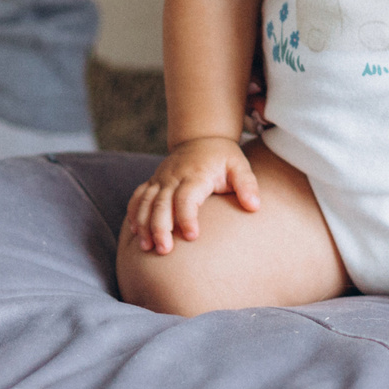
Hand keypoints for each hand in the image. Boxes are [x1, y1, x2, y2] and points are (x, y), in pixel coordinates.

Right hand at [125, 137, 259, 253]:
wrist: (202, 138)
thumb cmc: (223, 157)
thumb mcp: (240, 166)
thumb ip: (247, 184)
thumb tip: (254, 206)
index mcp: (196, 174)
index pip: (186, 197)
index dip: (187, 217)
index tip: (192, 237)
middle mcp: (174, 176)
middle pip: (162, 203)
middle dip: (160, 227)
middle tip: (165, 250)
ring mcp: (161, 179)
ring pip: (146, 202)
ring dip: (144, 224)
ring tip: (147, 247)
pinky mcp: (153, 182)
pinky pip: (138, 197)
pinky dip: (134, 214)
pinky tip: (136, 232)